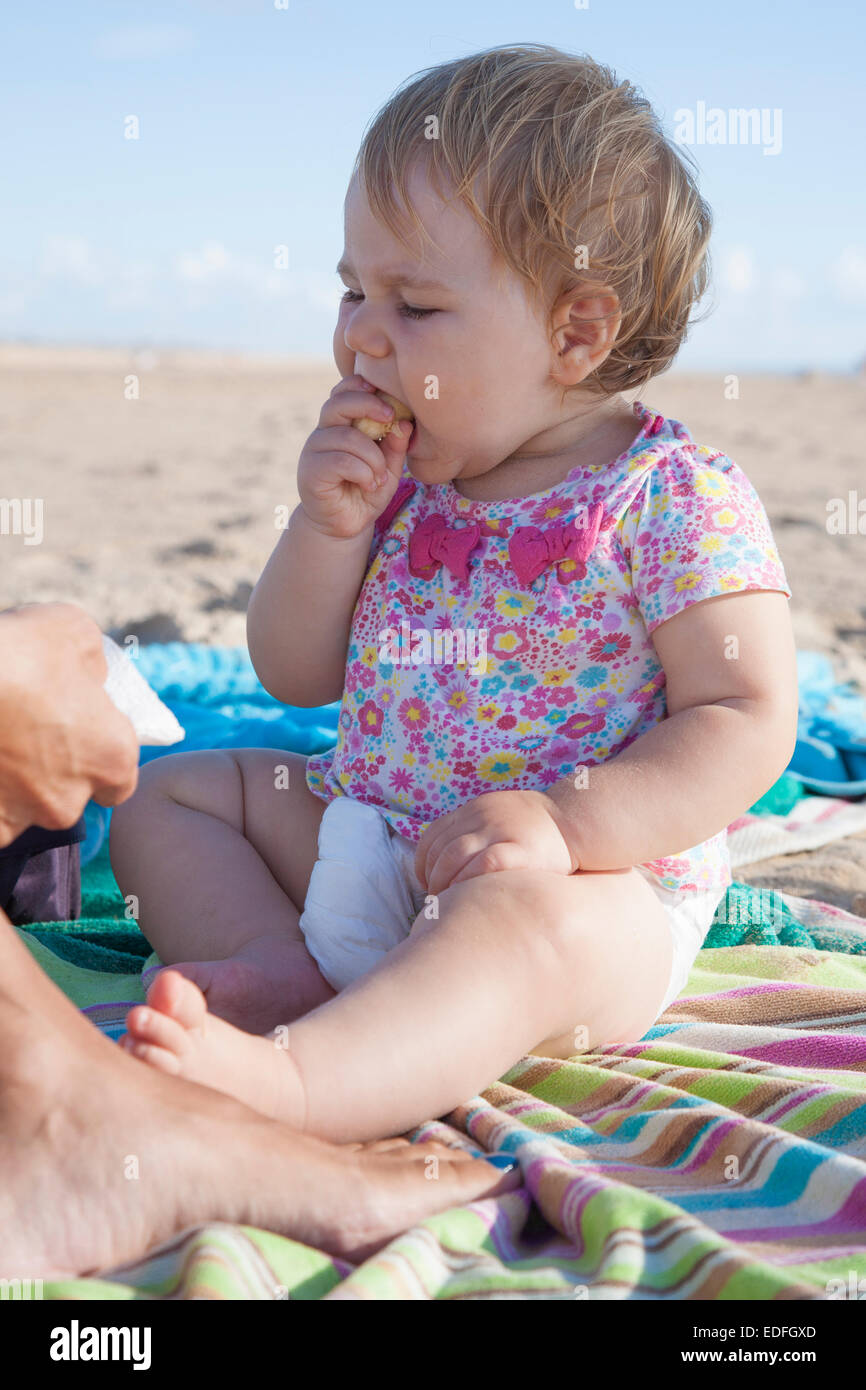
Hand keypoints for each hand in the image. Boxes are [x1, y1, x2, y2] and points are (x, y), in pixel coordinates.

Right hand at [0, 603, 139, 846]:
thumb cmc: (14, 652)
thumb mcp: (72, 629)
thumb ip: (92, 662)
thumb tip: (90, 676)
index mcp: (111, 757)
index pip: (119, 778)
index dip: (97, 756)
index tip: (76, 735)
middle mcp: (70, 800)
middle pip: (67, 795)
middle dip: (49, 770)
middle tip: (21, 729)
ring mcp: (19, 819)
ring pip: (21, 808)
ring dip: (10, 783)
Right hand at [297, 374, 412, 539]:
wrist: (343, 527)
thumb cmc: (365, 493)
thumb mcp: (388, 469)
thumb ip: (394, 447)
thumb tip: (405, 422)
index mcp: (340, 425)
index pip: (343, 392)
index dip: (361, 386)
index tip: (387, 399)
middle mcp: (323, 433)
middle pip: (338, 403)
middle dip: (368, 404)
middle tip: (390, 417)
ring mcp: (314, 451)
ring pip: (348, 437)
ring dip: (373, 457)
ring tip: (380, 477)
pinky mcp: (310, 472)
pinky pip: (341, 461)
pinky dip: (363, 473)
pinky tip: (369, 485)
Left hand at [414, 789, 577, 894]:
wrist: (577, 821)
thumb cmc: (536, 831)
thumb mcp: (501, 817)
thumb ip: (476, 831)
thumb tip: (446, 863)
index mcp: (476, 808)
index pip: (433, 833)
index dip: (423, 860)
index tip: (425, 881)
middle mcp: (484, 815)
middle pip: (441, 848)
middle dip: (431, 877)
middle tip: (434, 898)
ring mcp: (501, 830)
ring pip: (455, 855)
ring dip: (443, 882)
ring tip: (446, 902)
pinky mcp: (520, 849)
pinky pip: (483, 864)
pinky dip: (467, 880)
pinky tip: (465, 895)